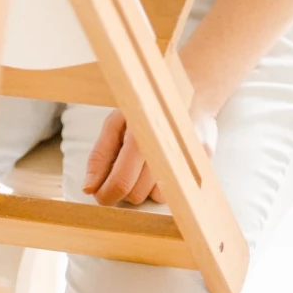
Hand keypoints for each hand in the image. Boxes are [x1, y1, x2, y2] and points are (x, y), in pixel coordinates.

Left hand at [82, 107, 217, 206]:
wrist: (189, 95)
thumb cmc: (147, 113)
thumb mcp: (116, 124)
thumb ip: (100, 156)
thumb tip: (89, 188)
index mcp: (140, 130)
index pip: (121, 180)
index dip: (106, 193)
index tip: (100, 194)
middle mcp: (166, 141)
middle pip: (135, 193)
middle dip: (124, 188)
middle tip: (124, 170)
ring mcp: (187, 152)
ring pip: (153, 197)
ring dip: (145, 188)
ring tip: (146, 164)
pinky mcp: (203, 162)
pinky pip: (175, 193)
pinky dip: (165, 185)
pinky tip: (164, 165)